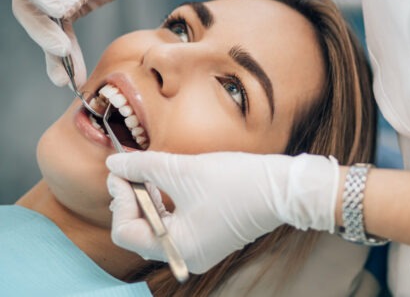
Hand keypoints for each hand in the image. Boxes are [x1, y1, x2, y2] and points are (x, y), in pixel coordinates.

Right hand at [12, 0, 199, 86]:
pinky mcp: (69, 13)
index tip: (59, 11)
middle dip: (44, 32)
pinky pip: (64, 37)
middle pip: (30, 9)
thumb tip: (59, 10)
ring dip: (55, 55)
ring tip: (65, 78)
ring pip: (46, 29)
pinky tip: (74, 74)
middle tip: (61, 50)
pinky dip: (70, 56)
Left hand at [106, 151, 339, 273]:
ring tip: (148, 173)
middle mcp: (187, 255)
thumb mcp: (184, 171)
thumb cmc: (238, 183)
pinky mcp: (210, 236)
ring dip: (148, 200)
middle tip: (129, 170)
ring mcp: (200, 248)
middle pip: (140, 232)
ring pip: (157, 228)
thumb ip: (144, 166)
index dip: (120, 199)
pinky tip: (166, 183)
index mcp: (178, 248)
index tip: (120, 172)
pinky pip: (176, 225)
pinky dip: (166, 205)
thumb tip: (115, 164)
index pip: (127, 232)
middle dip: (132, 199)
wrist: (283, 187)